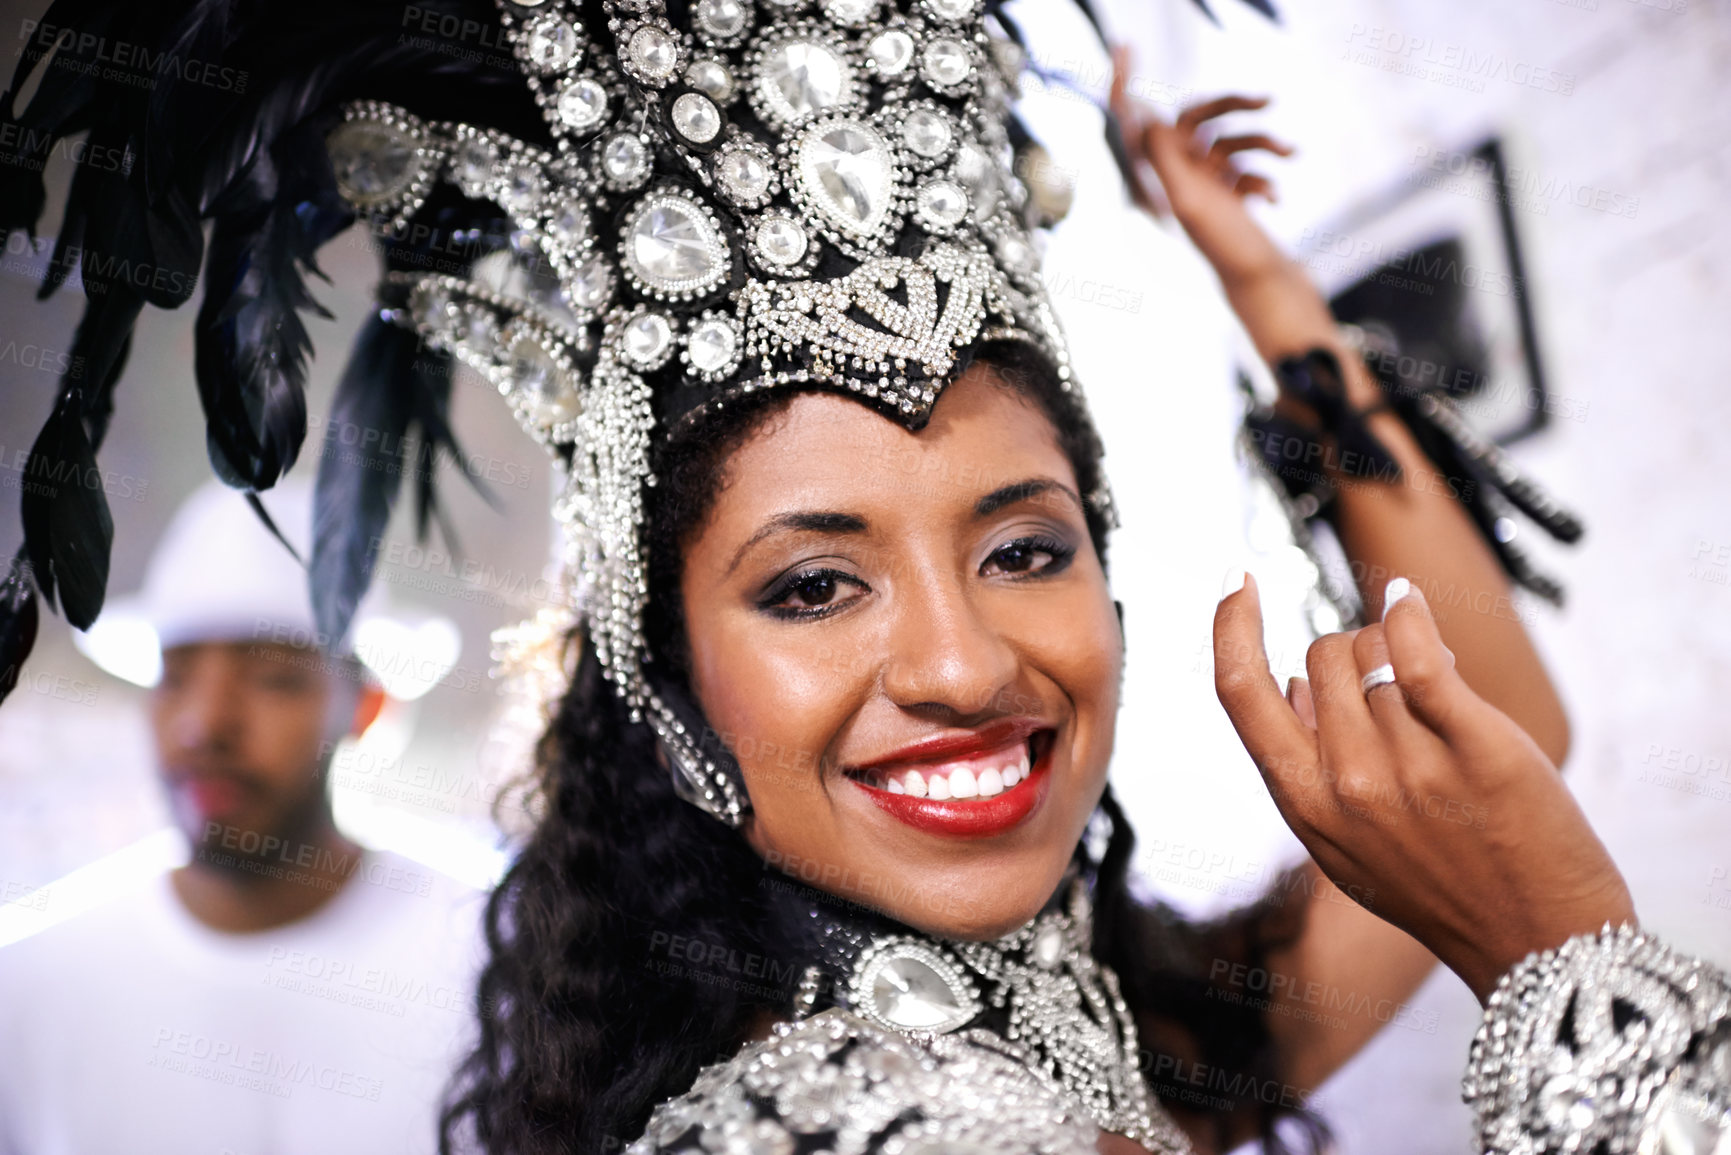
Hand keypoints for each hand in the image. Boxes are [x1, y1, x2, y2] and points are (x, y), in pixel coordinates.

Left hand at [1108, 46, 1292, 287]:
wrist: (1262, 286)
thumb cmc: (1225, 248)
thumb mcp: (1191, 201)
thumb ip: (1168, 160)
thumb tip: (1151, 120)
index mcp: (1155, 181)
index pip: (1136, 122)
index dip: (1126, 84)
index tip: (1125, 47)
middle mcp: (1174, 181)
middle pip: (1196, 119)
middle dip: (1233, 106)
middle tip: (1267, 100)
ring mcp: (1202, 186)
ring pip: (1229, 139)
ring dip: (1263, 142)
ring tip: (1291, 154)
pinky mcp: (1227, 195)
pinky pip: (1245, 166)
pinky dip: (1264, 176)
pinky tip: (1274, 199)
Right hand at [1212, 572, 1634, 1003]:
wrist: (1538, 940)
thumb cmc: (1440, 888)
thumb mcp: (1344, 843)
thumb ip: (1307, 769)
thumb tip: (1292, 681)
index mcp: (1303, 805)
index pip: (1240, 694)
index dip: (1230, 626)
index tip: (1238, 582)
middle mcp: (1347, 783)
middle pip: (1320, 656)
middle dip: (1349, 654)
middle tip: (1391, 686)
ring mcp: (1409, 767)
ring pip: (1376, 654)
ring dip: (1401, 655)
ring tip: (1436, 697)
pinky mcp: (1475, 748)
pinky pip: (1419, 652)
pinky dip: (1409, 613)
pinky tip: (1409, 601)